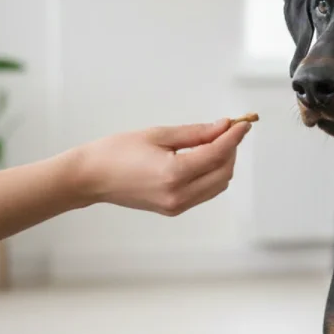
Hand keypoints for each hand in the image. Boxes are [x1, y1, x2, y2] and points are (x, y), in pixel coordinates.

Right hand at [75, 118, 251, 215]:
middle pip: (224, 172)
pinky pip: (206, 192)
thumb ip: (196, 133)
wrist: (90, 178)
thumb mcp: (158, 135)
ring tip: (216, 142)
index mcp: (174, 174)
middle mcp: (179, 195)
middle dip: (231, 150)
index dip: (234, 137)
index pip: (217, 154)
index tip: (243, 124)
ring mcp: (177, 205)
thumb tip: (223, 127)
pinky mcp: (174, 209)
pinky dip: (213, 174)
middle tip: (228, 130)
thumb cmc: (116, 152)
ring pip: (218, 184)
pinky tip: (205, 158)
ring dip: (224, 163)